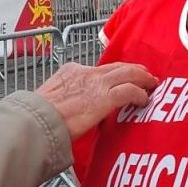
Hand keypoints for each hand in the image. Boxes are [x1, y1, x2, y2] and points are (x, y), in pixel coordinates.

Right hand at [35, 61, 157, 138]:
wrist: (36, 120)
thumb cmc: (38, 115)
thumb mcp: (50, 97)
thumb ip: (66, 97)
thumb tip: (71, 109)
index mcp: (72, 70)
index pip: (100, 68)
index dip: (115, 73)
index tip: (121, 78)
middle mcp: (87, 72)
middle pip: (118, 66)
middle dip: (134, 69)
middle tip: (146, 75)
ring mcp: (97, 83)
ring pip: (129, 73)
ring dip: (143, 78)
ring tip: (151, 84)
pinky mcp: (105, 97)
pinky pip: (130, 91)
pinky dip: (140, 94)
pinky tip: (144, 101)